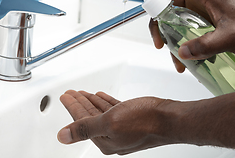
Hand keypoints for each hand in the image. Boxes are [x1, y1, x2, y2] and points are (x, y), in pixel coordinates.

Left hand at [57, 90, 173, 154]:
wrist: (171, 119)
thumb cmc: (145, 122)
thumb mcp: (110, 123)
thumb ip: (85, 128)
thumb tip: (63, 136)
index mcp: (105, 141)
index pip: (82, 121)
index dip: (72, 107)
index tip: (65, 96)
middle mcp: (113, 137)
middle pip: (90, 117)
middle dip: (79, 103)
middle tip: (70, 93)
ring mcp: (123, 129)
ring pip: (101, 113)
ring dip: (91, 102)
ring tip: (82, 93)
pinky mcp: (132, 120)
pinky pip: (113, 110)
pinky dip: (105, 103)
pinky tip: (101, 97)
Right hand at [129, 0, 234, 69]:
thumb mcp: (231, 37)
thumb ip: (207, 45)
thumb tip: (182, 52)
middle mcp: (200, 1)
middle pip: (168, 6)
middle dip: (159, 25)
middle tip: (159, 44)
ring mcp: (200, 13)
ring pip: (175, 21)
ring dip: (171, 40)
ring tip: (177, 61)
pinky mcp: (204, 23)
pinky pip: (185, 31)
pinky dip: (183, 45)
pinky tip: (189, 60)